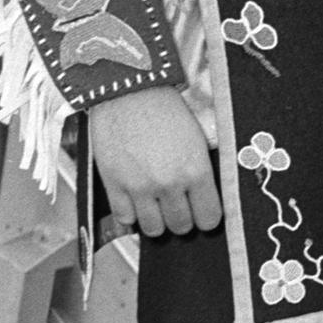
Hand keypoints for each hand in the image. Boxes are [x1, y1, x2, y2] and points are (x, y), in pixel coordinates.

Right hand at [90, 86, 222, 236]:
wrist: (129, 93)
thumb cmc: (165, 111)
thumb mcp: (198, 141)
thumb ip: (202, 173)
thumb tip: (205, 199)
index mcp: (197, 171)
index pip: (210, 218)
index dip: (207, 217)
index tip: (203, 212)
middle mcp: (169, 184)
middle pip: (181, 226)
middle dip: (183, 219)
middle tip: (180, 206)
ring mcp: (139, 188)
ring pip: (154, 229)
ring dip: (158, 221)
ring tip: (158, 206)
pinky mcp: (113, 185)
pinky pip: (125, 219)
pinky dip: (132, 216)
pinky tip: (137, 203)